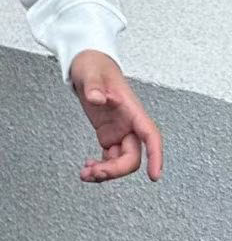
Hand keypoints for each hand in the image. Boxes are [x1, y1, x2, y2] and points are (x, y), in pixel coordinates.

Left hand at [69, 51, 162, 183]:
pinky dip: (100, 166)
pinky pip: (109, 158)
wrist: (89, 65)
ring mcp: (120, 131)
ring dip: (105, 173)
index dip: (156, 156)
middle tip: (94, 173)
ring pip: (121, 161)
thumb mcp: (91, 72)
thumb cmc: (95, 66)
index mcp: (132, 110)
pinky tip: (87, 167)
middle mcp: (130, 124)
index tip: (154, 175)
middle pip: (132, 157)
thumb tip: (95, 98)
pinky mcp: (109, 135)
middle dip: (115, 170)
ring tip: (85, 174)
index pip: (150, 136)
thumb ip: (94, 86)